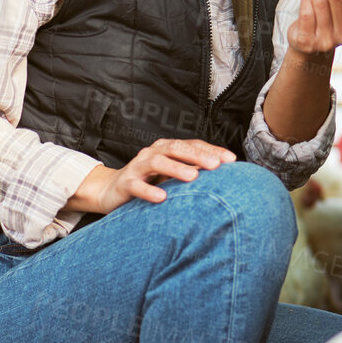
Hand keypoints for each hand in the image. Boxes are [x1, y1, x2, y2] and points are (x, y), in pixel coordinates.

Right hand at [68, 138, 236, 212]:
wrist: (110, 191)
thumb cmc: (148, 182)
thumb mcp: (171, 176)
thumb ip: (192, 172)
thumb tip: (224, 177)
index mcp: (166, 149)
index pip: (191, 144)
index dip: (211, 150)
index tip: (231, 160)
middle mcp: (152, 153)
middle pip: (177, 149)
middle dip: (198, 156)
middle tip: (217, 165)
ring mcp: (138, 167)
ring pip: (157, 162)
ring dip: (176, 168)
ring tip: (193, 177)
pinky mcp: (126, 183)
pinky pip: (137, 186)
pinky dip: (149, 191)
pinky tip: (162, 198)